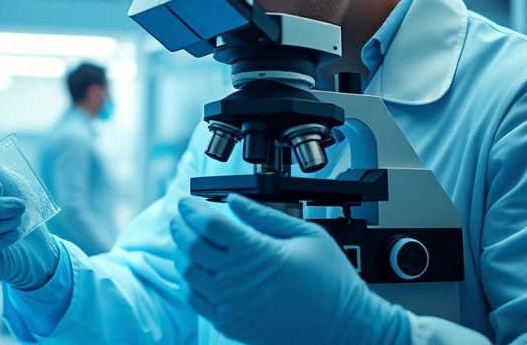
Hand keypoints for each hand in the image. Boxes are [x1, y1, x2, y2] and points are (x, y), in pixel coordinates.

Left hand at [170, 194, 409, 344]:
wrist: (344, 326)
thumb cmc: (331, 281)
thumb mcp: (306, 235)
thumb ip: (264, 215)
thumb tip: (232, 200)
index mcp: (257, 252)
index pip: (209, 225)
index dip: (192, 209)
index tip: (187, 202)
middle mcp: (238, 279)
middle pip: (192, 247)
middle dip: (182, 227)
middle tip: (182, 217)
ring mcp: (232, 305)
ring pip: (189, 273)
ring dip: (183, 253)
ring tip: (188, 241)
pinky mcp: (231, 324)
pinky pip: (196, 301)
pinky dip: (190, 282)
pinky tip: (198, 271)